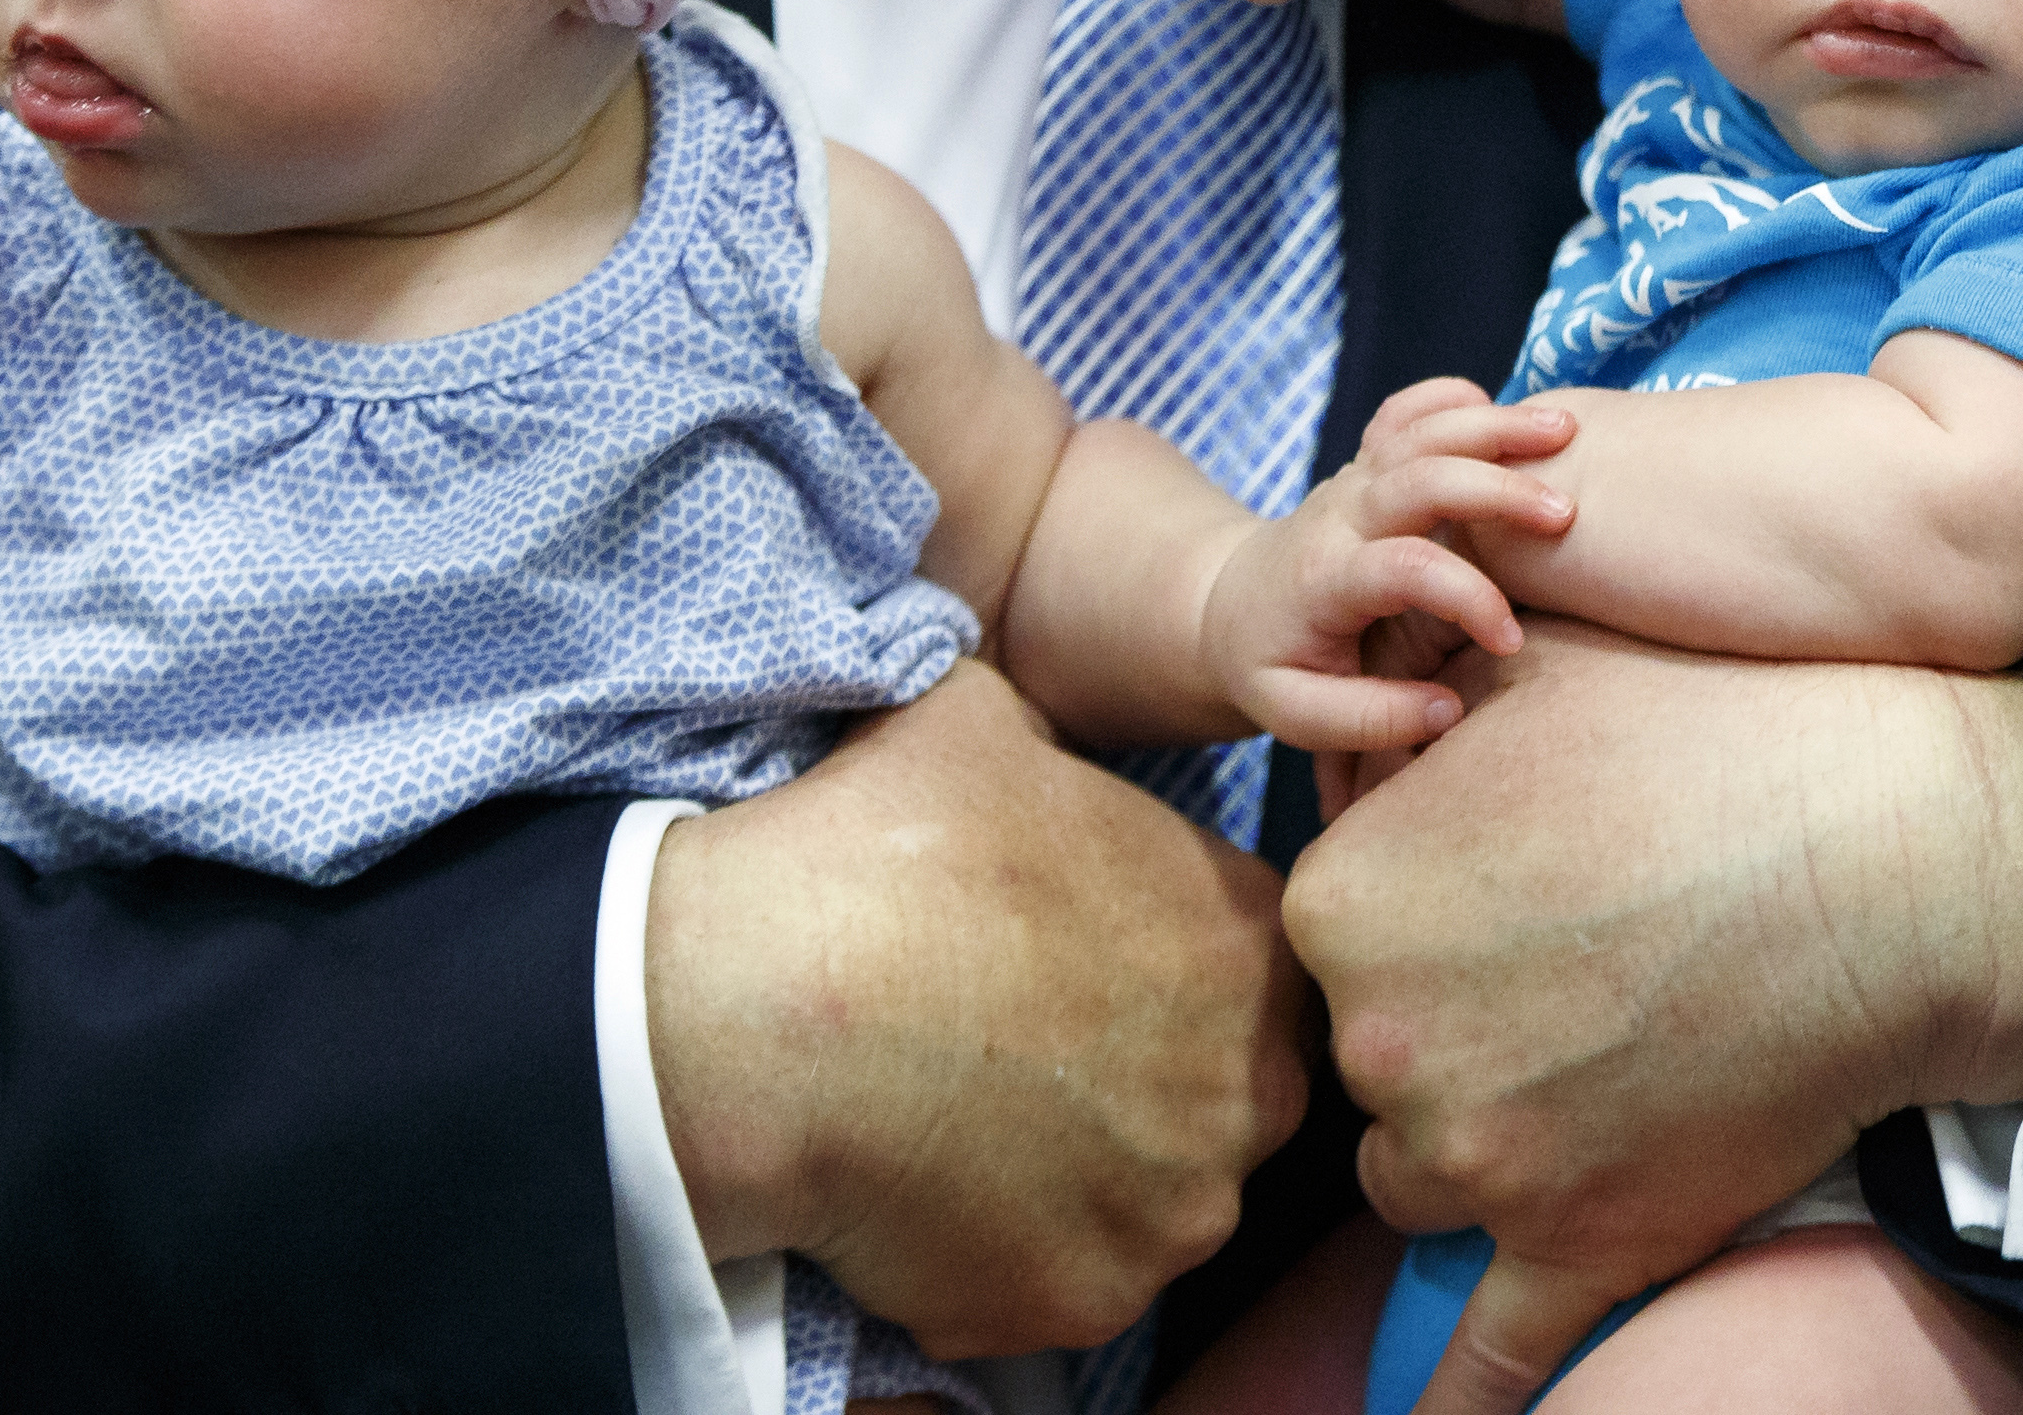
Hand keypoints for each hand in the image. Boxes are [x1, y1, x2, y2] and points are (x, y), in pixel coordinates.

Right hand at [647, 659, 1308, 1357]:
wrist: (767, 1009)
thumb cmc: (878, 850)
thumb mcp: (982, 719)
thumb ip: (1054, 741)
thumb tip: (1034, 734)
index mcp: (1245, 940)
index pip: (1255, 969)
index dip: (1172, 970)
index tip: (1092, 973)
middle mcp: (1247, 1089)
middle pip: (1228, 1096)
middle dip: (1153, 1080)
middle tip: (1035, 1053)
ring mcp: (1173, 1211)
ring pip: (1155, 1200)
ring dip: (1088, 1172)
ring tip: (974, 1122)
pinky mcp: (1086, 1302)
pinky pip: (1069, 1282)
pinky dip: (1013, 1251)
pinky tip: (934, 1189)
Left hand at [1199, 379, 1569, 757]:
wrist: (1226, 605)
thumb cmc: (1271, 665)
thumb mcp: (1296, 714)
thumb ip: (1368, 719)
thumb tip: (1447, 710)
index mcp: (1325, 578)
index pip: (1404, 568)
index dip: (1467, 598)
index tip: (1511, 643)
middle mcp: (1341, 514)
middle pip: (1419, 478)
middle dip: (1496, 488)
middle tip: (1566, 514)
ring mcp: (1354, 478)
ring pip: (1421, 430)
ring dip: (1494, 426)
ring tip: (1567, 428)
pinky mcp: (1367, 462)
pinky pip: (1405, 410)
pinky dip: (1450, 396)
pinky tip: (1503, 407)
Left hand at [1288, 621, 2022, 1414]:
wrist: (1888, 856)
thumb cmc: (1709, 737)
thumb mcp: (1520, 679)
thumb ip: (1401, 723)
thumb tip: (1352, 712)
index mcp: (1343, 903)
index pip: (1327, 948)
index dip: (1411, 921)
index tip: (1490, 896)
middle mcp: (1385, 1039)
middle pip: (1369, 1066)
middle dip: (1440, 1030)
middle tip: (1561, 970)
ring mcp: (1482, 1158)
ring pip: (1419, 1180)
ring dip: (1480, 1144)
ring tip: (1590, 1061)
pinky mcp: (1580, 1247)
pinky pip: (1484, 1359)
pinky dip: (1457, 1401)